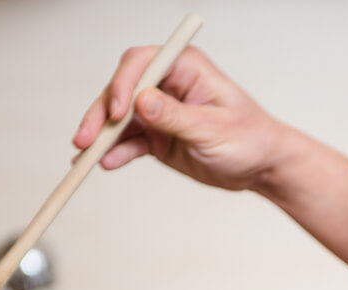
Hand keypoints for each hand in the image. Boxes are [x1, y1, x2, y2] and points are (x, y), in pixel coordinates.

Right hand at [73, 45, 288, 191]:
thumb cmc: (250, 139)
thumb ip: (176, 116)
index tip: (118, 112)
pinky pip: (129, 142)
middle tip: (86, 140)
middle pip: (121, 90)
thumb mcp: (213, 129)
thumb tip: (141, 101)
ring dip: (102, 137)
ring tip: (85, 157)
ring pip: (119, 119)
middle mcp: (167, 85)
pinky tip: (105, 165)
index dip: (122, 84)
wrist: (262, 167)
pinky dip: (116, 153)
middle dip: (102, 114)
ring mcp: (159, 111)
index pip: (141, 63)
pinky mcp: (157, 136)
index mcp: (185, 68)